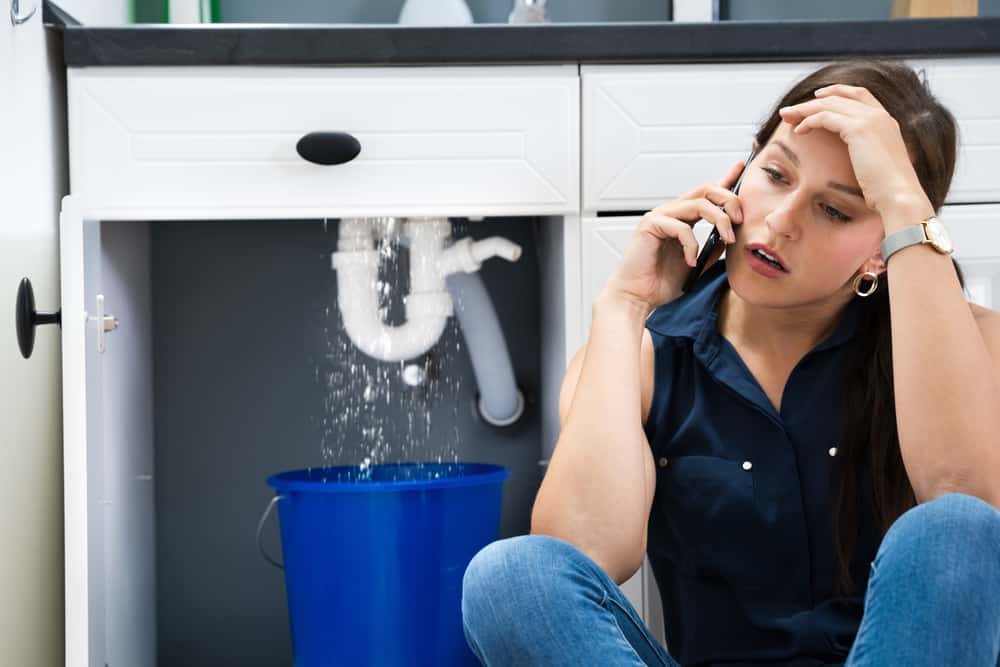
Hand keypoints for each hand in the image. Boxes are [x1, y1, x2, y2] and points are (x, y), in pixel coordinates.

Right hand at [601, 161, 745, 311]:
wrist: (638, 297)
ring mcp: (660, 216)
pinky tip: (690, 261)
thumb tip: (730, 237)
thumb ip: (712, 249)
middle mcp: (671, 213)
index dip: (725, 178)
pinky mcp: (650, 225)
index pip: (707, 193)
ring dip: (720, 220)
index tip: (741, 167)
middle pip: (706, 189)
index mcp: (682, 218)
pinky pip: (682, 227)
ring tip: (728, 239)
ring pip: (699, 203)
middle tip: (740, 220)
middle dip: (729, 200)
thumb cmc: (660, 283)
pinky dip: (692, 245)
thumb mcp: (697, 264)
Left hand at [777, 85, 934, 227]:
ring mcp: (870, 119)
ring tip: (787, 117)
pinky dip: (809, 121)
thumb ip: (869, 152)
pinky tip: (798, 130)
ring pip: (829, 104)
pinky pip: (825, 117)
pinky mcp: (858, 129)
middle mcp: (880, 115)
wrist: (899, 195)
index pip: (860, 94)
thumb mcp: (879, 164)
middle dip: (812, 102)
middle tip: (791, 110)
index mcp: (887, 121)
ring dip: (805, 109)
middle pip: (839, 97)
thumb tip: (858, 158)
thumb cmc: (888, 189)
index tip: (818, 96)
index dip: (837, 92)